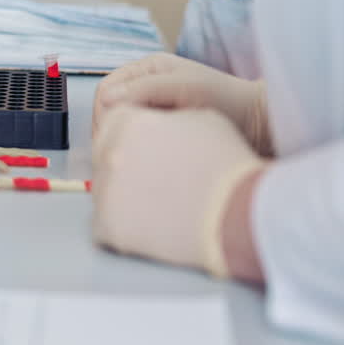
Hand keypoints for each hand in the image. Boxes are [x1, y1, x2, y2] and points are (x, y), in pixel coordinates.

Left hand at [92, 105, 266, 276]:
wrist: (239, 213)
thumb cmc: (226, 164)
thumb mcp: (201, 118)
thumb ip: (166, 117)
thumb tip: (152, 122)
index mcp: (127, 123)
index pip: (113, 124)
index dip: (134, 137)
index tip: (148, 150)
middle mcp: (110, 154)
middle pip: (106, 157)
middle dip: (127, 166)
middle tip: (155, 180)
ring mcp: (106, 192)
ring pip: (104, 192)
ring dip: (125, 196)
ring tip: (159, 204)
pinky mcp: (108, 227)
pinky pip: (104, 224)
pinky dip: (124, 226)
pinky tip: (151, 224)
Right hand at [93, 53, 270, 155]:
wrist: (260, 124)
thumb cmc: (227, 100)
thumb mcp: (185, 88)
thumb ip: (146, 89)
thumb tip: (107, 99)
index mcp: (147, 69)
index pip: (106, 90)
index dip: (104, 115)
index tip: (113, 141)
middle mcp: (146, 85)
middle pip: (109, 111)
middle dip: (112, 132)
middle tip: (121, 157)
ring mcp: (154, 107)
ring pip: (121, 128)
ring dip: (124, 143)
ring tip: (135, 161)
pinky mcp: (162, 129)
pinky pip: (137, 139)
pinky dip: (137, 150)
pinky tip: (145, 162)